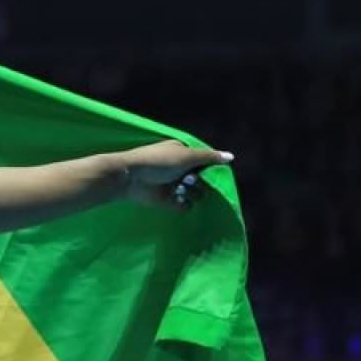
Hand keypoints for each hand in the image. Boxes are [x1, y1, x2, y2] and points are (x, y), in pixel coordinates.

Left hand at [119, 140, 234, 209]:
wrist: (130, 177)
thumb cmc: (158, 162)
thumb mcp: (186, 156)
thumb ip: (209, 157)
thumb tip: (231, 157)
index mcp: (181, 154)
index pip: (203, 162)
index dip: (207, 167)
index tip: (207, 171)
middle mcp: (178, 169)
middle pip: (201, 179)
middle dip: (198, 181)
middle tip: (188, 180)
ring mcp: (172, 185)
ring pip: (195, 193)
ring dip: (192, 193)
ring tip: (180, 189)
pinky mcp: (167, 201)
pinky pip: (184, 206)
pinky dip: (184, 205)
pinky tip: (179, 201)